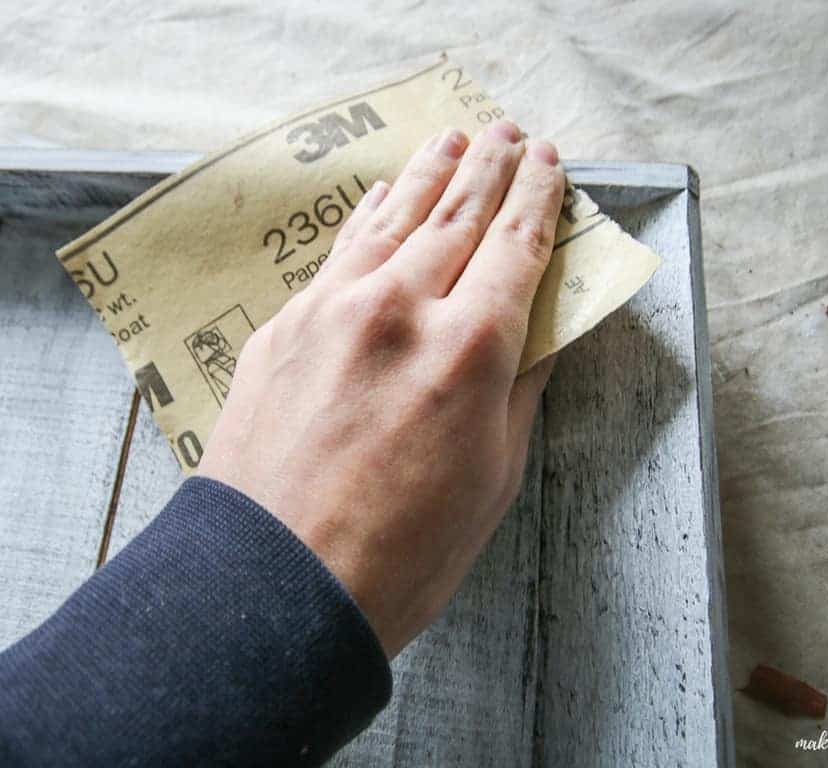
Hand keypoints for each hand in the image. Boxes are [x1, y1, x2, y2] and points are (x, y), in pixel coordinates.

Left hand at [198, 120, 564, 657]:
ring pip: (393, 218)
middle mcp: (399, 308)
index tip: (551, 165)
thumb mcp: (494, 478)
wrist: (276, 584)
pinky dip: (370, 216)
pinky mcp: (284, 327)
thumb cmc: (401, 552)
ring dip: (429, 172)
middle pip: (456, 214)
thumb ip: (518, 389)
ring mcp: (332, 310)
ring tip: (454, 139)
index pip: (516, 246)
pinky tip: (381, 197)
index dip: (539, 200)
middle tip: (511, 133)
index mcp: (467, 349)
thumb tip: (537, 332)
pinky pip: (340, 252)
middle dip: (491, 167)